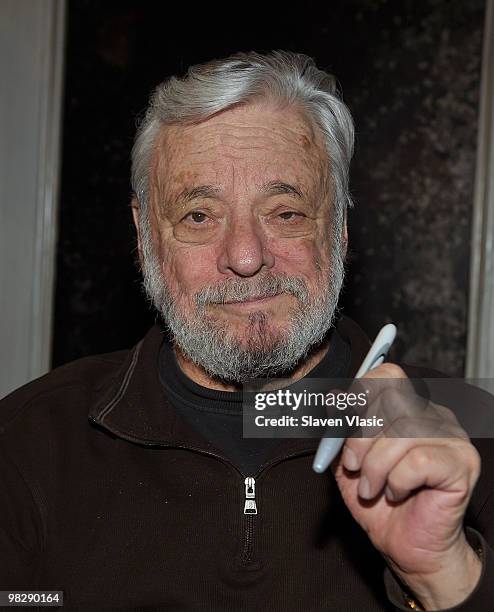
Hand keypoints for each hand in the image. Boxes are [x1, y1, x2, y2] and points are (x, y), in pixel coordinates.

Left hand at [332, 363, 481, 609]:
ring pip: (402, 433)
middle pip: (390, 400)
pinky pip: (417, 461)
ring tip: (371, 489)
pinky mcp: (462, 463)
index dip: (360, 394)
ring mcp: (452, 437)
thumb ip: (341, 430)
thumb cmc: (380, 504)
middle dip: (360, 438)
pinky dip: (397, 481)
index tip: (341, 420)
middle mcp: (434, 416)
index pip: (387, 376)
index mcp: (408, 409)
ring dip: (375, 467)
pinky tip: (396, 493)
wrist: (408, 548)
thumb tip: (334, 399)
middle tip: (354, 467)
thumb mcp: (348, 462)